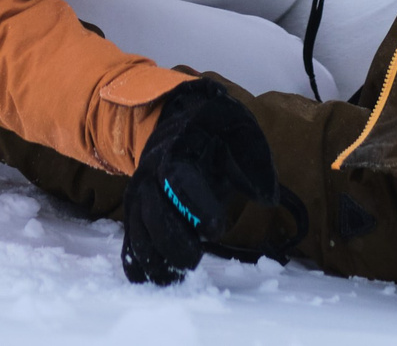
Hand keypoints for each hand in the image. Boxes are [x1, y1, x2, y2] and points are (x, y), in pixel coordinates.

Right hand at [120, 79, 278, 285]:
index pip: (178, 176)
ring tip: (177, 278)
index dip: (194, 204)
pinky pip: (129, 239)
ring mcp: (139, 191)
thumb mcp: (241, 132)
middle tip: (194, 260)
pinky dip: (138, 263)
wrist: (181, 118)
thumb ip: (254, 162)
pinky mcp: (136, 210)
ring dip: (153, 258)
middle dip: (171, 240)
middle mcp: (151, 170)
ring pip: (136, 229)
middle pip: (151, 209)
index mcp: (179, 147)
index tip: (215, 229)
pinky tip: (155, 279)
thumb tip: (267, 198)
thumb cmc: (216, 130)